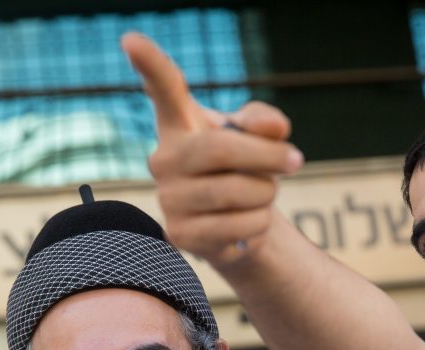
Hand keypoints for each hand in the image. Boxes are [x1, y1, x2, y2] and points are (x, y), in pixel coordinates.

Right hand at [120, 32, 303, 265]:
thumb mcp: (258, 136)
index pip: (164, 89)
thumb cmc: (244, 169)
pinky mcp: (179, 235)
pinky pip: (237, 226)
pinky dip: (257, 224)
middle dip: (268, 156)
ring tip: (262, 195)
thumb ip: (265, 121)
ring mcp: (167, 198)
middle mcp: (164, 158)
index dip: (149, 64)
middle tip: (295, 160)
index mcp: (180, 124)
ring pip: (235, 192)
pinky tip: (247, 223)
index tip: (130, 39)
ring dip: (267, 193)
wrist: (238, 226)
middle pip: (220, 148)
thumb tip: (275, 130)